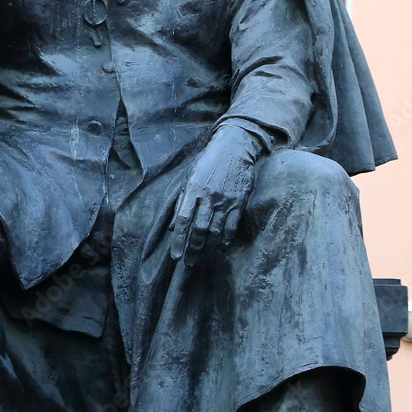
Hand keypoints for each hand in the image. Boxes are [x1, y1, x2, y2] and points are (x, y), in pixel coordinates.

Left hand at [169, 125, 261, 265]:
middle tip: (188, 264)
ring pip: (215, 232)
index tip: (175, 256)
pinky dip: (224, 242)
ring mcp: (225, 201)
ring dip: (207, 250)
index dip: (178, 240)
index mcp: (193, 190)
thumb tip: (172, 227)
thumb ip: (181, 202)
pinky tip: (218, 251)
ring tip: (201, 261)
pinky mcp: (239, 203)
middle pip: (199, 230)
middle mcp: (208, 197)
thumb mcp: (189, 177)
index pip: (183, 220)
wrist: (234, 147)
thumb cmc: (208, 162)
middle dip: (193, 250)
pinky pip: (231, 228)